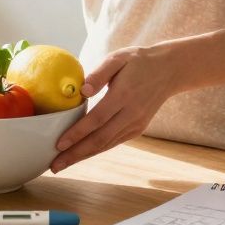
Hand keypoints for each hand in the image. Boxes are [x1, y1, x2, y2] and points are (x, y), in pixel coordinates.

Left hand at [51, 43, 184, 172]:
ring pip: (106, 145)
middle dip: (75, 154)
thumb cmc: (138, 61)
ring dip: (83, 156)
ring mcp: (136, 124)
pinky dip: (96, 150)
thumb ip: (99, 73)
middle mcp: (131, 114)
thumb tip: (82, 91)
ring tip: (62, 164)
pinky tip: (80, 154)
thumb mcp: (118, 58)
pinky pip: (113, 142)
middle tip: (55, 165)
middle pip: (100, 139)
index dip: (77, 134)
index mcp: (124, 95)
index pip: (97, 119)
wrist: (169, 71)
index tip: (59, 144)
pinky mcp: (137, 129)